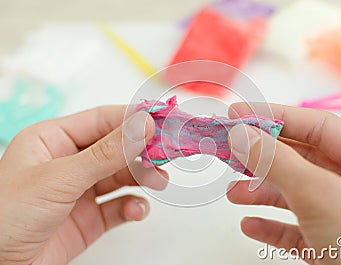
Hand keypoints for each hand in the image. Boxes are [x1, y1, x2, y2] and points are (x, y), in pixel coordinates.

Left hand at [0, 106, 167, 264]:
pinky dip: (133, 206)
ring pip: (123, 175)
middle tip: (167, 154)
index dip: (134, 119)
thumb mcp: (59, 178)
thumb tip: (143, 126)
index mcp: (53, 140)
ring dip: (144, 177)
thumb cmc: (7, 217)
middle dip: (143, 151)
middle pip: (118, 147)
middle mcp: (70, 162)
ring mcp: (82, 190)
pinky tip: (136, 209)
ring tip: (159, 181)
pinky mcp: (91, 217)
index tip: (163, 120)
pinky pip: (120, 205)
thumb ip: (106, 153)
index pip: (103, 120)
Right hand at [227, 103, 340, 263]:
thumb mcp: (322, 195)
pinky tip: (250, 225)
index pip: (317, 126)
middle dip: (263, 156)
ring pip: (295, 194)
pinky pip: (296, 229)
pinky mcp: (331, 249)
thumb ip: (277, 161)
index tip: (238, 116)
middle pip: (302, 159)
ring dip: (261, 191)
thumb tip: (239, 133)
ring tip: (233, 193)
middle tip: (229, 151)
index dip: (275, 116)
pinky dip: (271, 226)